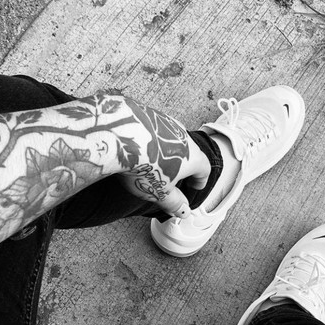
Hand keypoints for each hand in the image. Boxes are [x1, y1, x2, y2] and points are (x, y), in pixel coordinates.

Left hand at [117, 99, 210, 217]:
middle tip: (174, 177)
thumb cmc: (145, 166)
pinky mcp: (146, 113)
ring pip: (170, 138)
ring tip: (153, 162)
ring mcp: (165, 121)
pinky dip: (149, 139)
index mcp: (192, 156)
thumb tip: (184, 211)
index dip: (200, 180)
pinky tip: (137, 147)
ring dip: (165, 151)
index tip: (195, 186)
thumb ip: (174, 202)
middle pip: (188, 151)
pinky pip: (152, 128)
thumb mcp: (160, 192)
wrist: (120, 136)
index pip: (204, 168)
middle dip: (183, 165)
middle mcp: (182, 135)